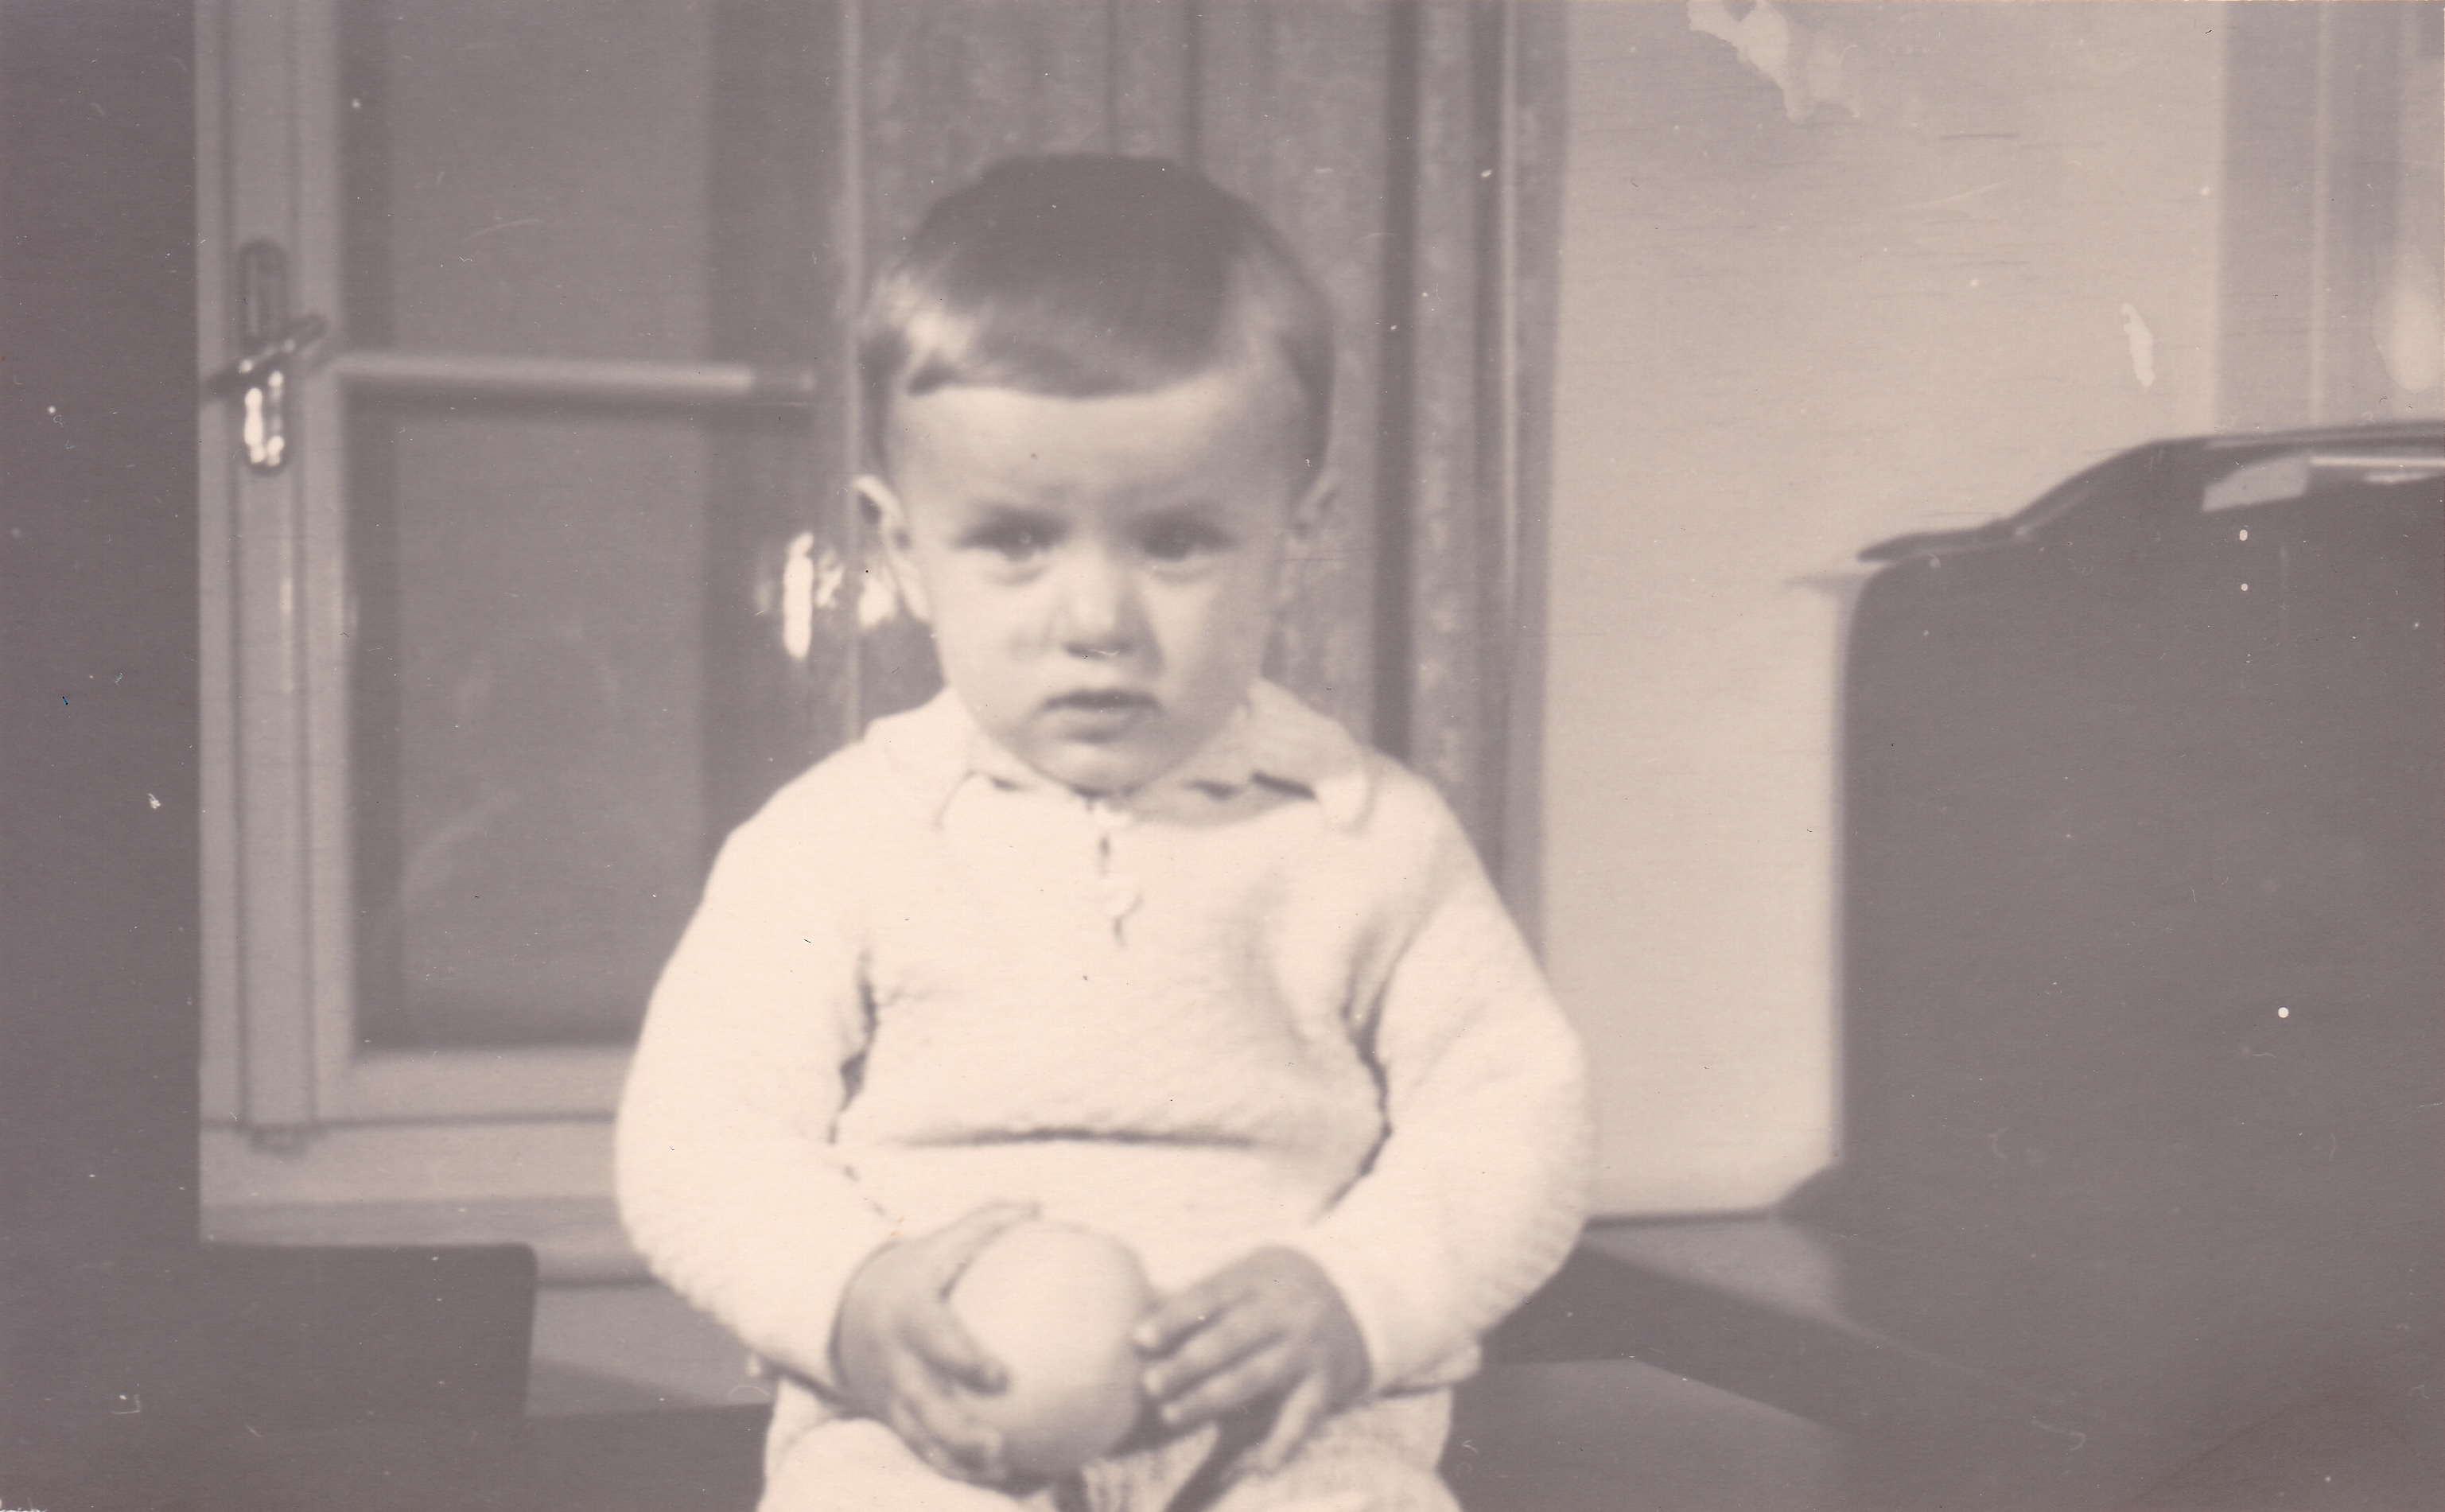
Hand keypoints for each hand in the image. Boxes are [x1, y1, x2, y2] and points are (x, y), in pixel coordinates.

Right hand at [833, 1201, 1038, 1482]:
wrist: (844, 1309)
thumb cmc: (911, 1273)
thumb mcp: (937, 1243)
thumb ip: (985, 1223)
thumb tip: (1037, 1204)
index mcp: (908, 1318)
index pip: (936, 1340)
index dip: (964, 1360)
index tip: (1002, 1376)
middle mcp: (896, 1364)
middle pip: (923, 1407)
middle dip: (956, 1433)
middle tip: (997, 1445)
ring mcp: (891, 1397)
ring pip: (920, 1439)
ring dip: (957, 1462)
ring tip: (1003, 1470)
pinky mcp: (894, 1419)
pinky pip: (924, 1450)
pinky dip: (957, 1468)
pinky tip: (1007, 1476)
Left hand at [1132, 1247, 1368, 1471]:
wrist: (1352, 1294)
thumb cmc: (1272, 1290)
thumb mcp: (1244, 1276)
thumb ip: (1199, 1296)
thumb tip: (1137, 1304)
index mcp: (1258, 1278)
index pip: (1212, 1295)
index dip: (1175, 1317)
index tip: (1140, 1339)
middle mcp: (1286, 1312)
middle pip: (1231, 1338)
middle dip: (1188, 1364)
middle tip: (1149, 1384)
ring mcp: (1307, 1349)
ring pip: (1257, 1376)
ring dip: (1211, 1398)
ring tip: (1170, 1414)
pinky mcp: (1326, 1383)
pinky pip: (1303, 1417)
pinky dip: (1284, 1443)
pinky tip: (1261, 1468)